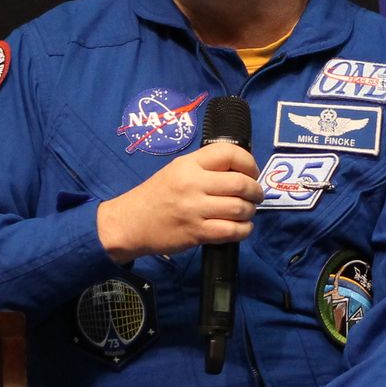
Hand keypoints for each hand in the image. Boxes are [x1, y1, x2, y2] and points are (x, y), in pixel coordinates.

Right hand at [95, 142, 261, 261]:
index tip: (252, 173)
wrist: (129, 223)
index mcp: (189, 164)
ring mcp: (194, 209)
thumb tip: (242, 170)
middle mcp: (192, 184)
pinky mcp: (196, 233)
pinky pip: (232, 231)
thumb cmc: (156, 195)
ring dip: (250, 211)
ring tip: (246, 212)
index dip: (249, 162)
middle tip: (256, 196)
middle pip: (240, 183)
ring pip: (239, 208)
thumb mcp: (177, 170)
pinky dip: (244, 230)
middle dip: (256, 191)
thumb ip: (206, 168)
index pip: (230, 153)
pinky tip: (241, 228)